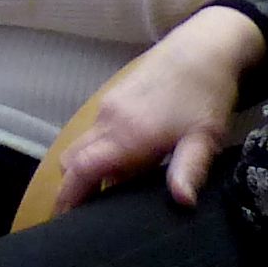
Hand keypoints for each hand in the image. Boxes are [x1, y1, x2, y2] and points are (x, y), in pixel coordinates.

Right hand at [53, 7, 263, 208]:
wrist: (204, 45)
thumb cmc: (207, 94)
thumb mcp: (204, 137)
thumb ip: (188, 170)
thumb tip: (182, 203)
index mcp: (128, 136)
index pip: (83, 171)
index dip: (68, 198)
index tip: (60, 221)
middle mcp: (109, 121)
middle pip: (72, 160)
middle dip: (70, 188)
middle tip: (77, 216)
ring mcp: (109, 105)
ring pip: (81, 143)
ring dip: (83, 168)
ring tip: (101, 193)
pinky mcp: (115, 95)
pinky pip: (94, 130)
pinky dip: (95, 150)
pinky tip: (120, 161)